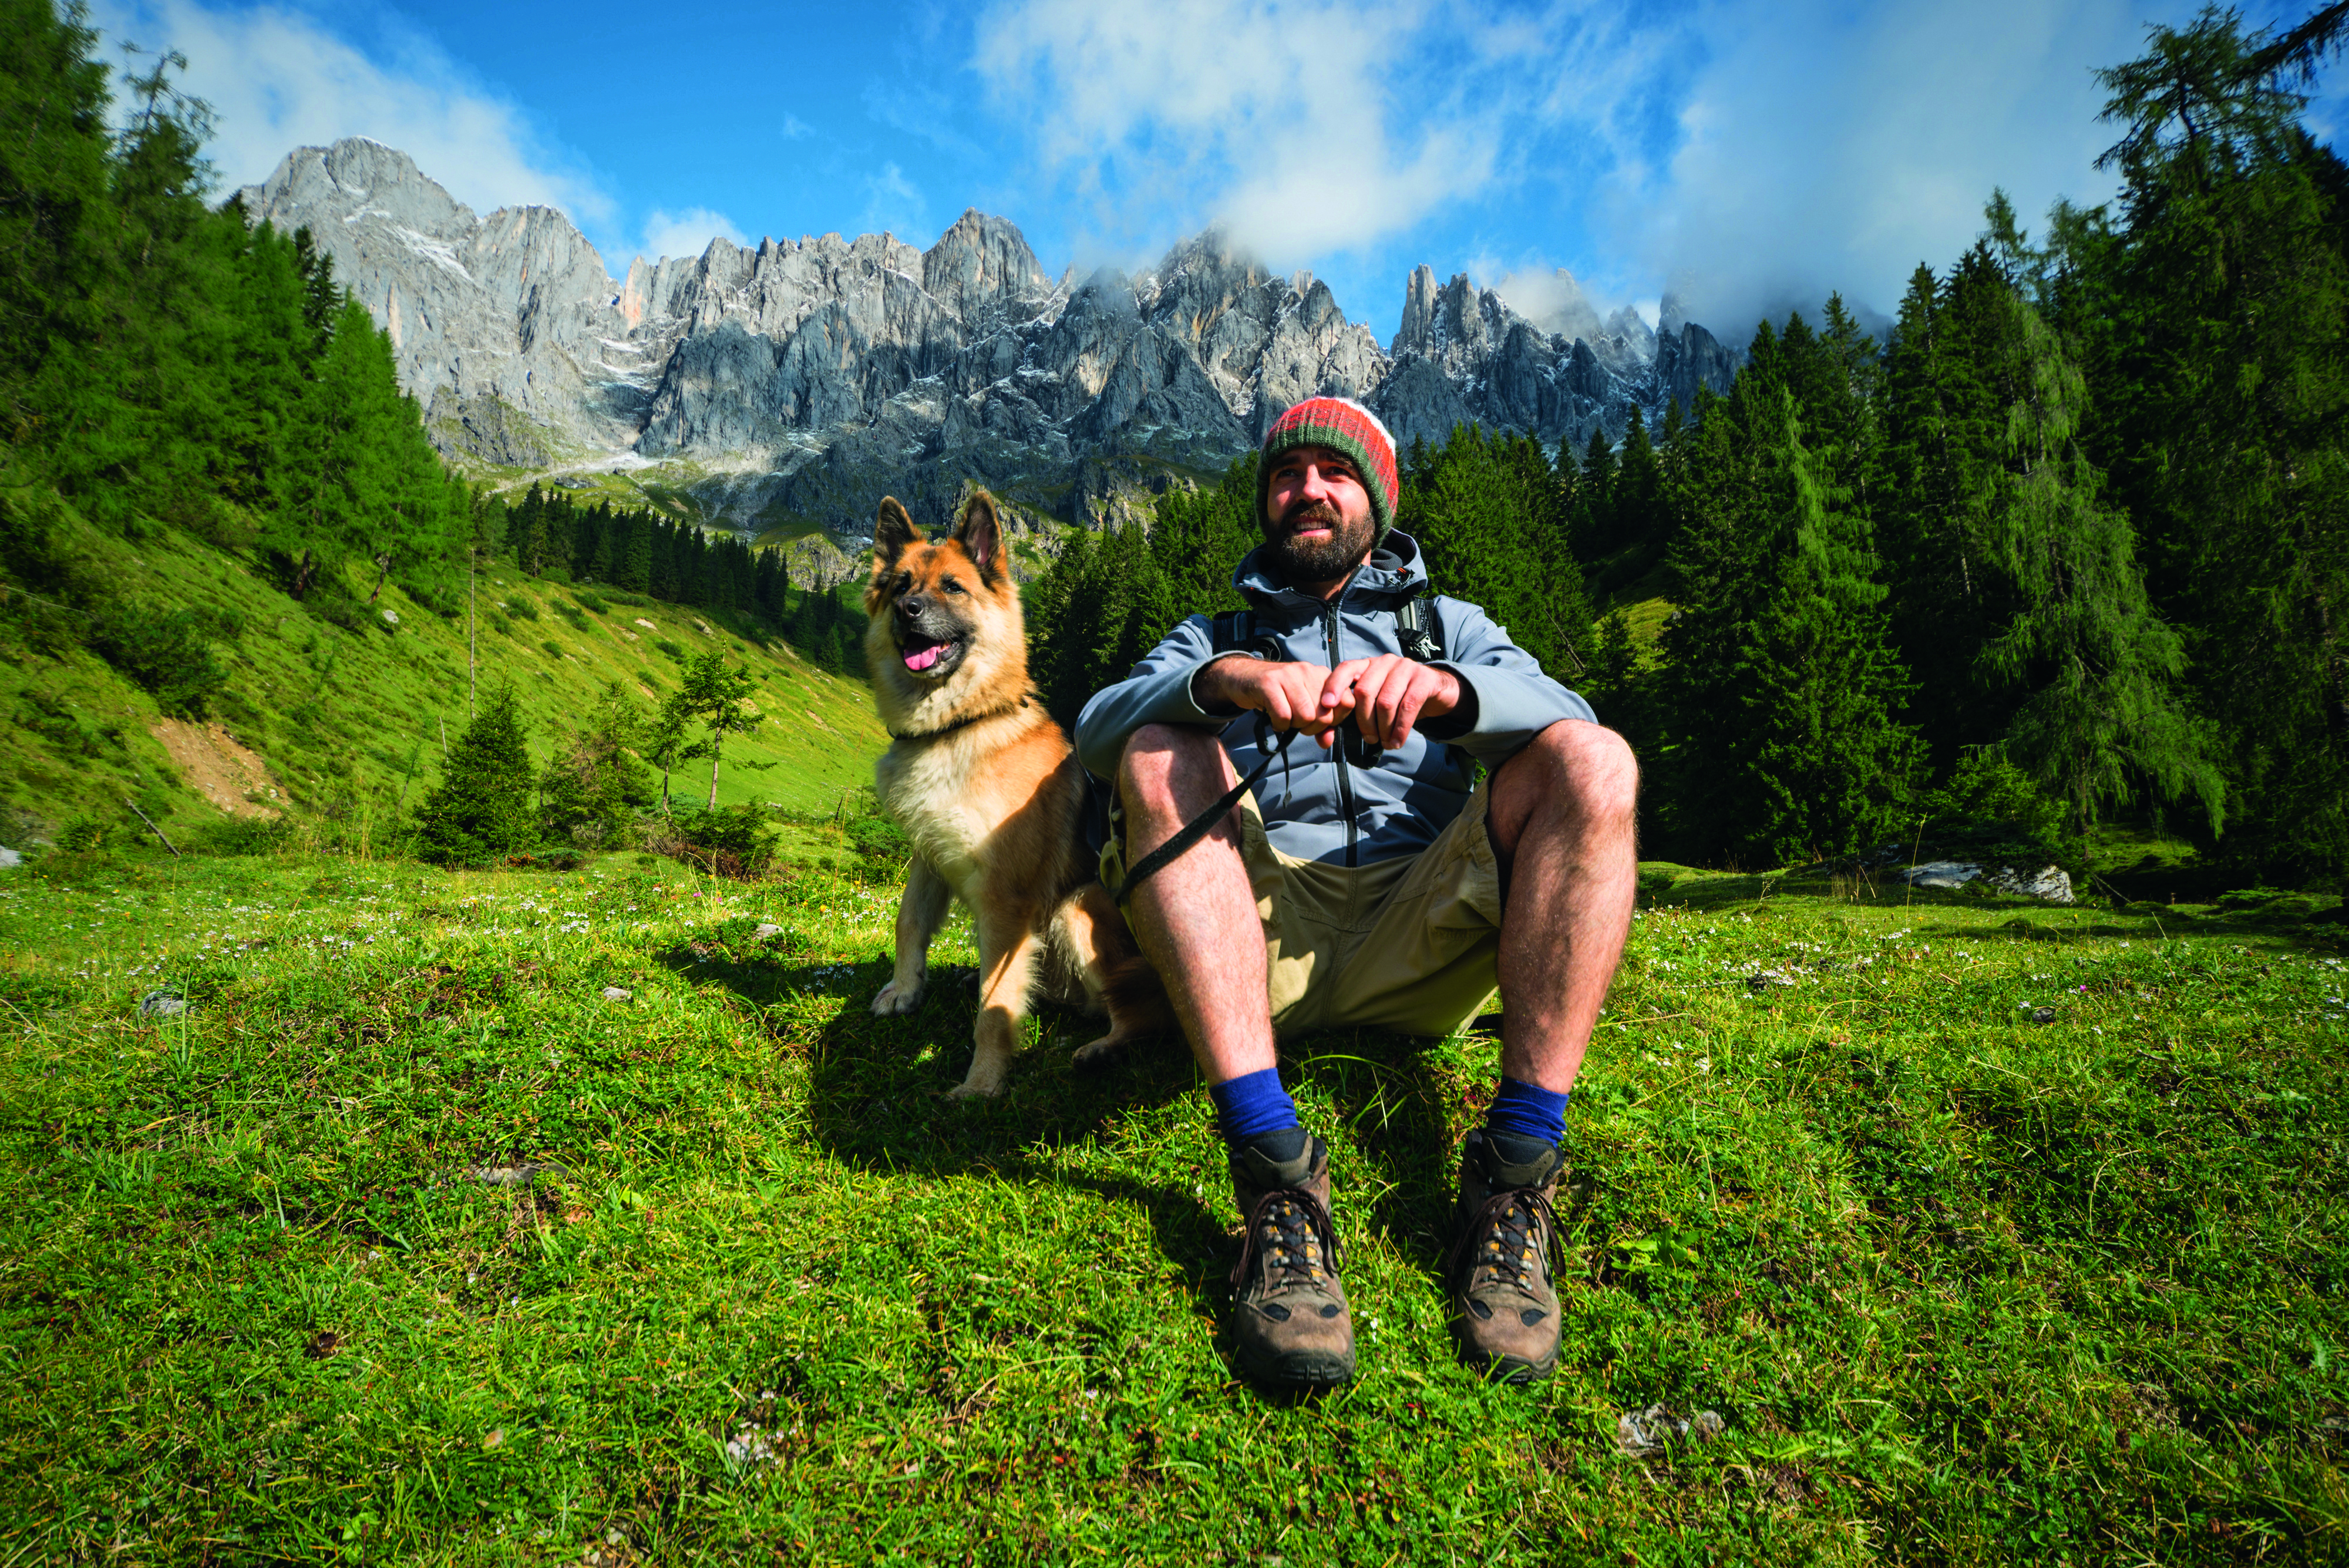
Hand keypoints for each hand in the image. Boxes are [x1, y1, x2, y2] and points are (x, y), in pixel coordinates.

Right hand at [1196, 656, 1352, 747]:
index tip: (1320, 723)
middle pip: (1324, 715)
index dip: (1335, 720)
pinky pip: (1283, 716)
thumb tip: (1327, 742)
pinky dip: (1279, 725)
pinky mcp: (1269, 683)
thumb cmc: (1278, 695)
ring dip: (1294, 726)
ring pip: (1305, 716)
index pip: (1347, 702)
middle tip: (1297, 723)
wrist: (1243, 677)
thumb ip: (1321, 724)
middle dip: (1311, 727)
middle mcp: (1308, 670)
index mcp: (1322, 675)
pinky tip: (1274, 720)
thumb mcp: (1304, 706)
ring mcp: (1288, 675)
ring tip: (1285, 719)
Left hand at [1320, 655, 1459, 748]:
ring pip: (1385, 702)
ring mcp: (1405, 667)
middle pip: (1364, 691)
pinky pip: (1408, 707)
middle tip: (1370, 739)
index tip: (1326, 705)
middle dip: (1364, 721)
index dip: (1334, 686)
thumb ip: (1355, 711)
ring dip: (1384, 729)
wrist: (1436, 690)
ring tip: (1386, 743)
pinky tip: (1397, 742)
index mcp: (1368, 665)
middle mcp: (1384, 662)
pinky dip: (1401, 729)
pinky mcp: (1424, 679)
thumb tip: (1327, 735)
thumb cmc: (1399, 699)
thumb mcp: (1376, 700)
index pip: (1345, 669)